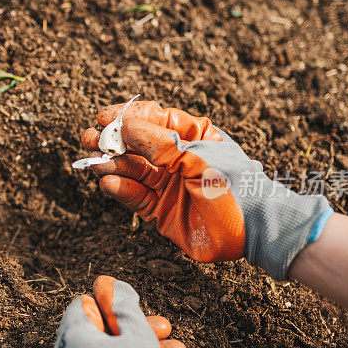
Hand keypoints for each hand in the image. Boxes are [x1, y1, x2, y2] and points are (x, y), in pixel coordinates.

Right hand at [80, 101, 331, 279]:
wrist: (256, 230)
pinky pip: (135, 196)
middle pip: (135, 144)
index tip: (105, 117)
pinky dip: (121, 189)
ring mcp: (167, 184)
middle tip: (91, 140)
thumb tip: (125, 126)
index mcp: (191, 136)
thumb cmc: (236, 186)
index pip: (152, 118)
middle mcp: (176, 158)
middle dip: (112, 141)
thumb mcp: (197, 157)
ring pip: (131, 170)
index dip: (127, 116)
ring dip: (111, 164)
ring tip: (95, 163)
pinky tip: (109, 182)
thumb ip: (159, 143)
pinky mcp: (161, 211)